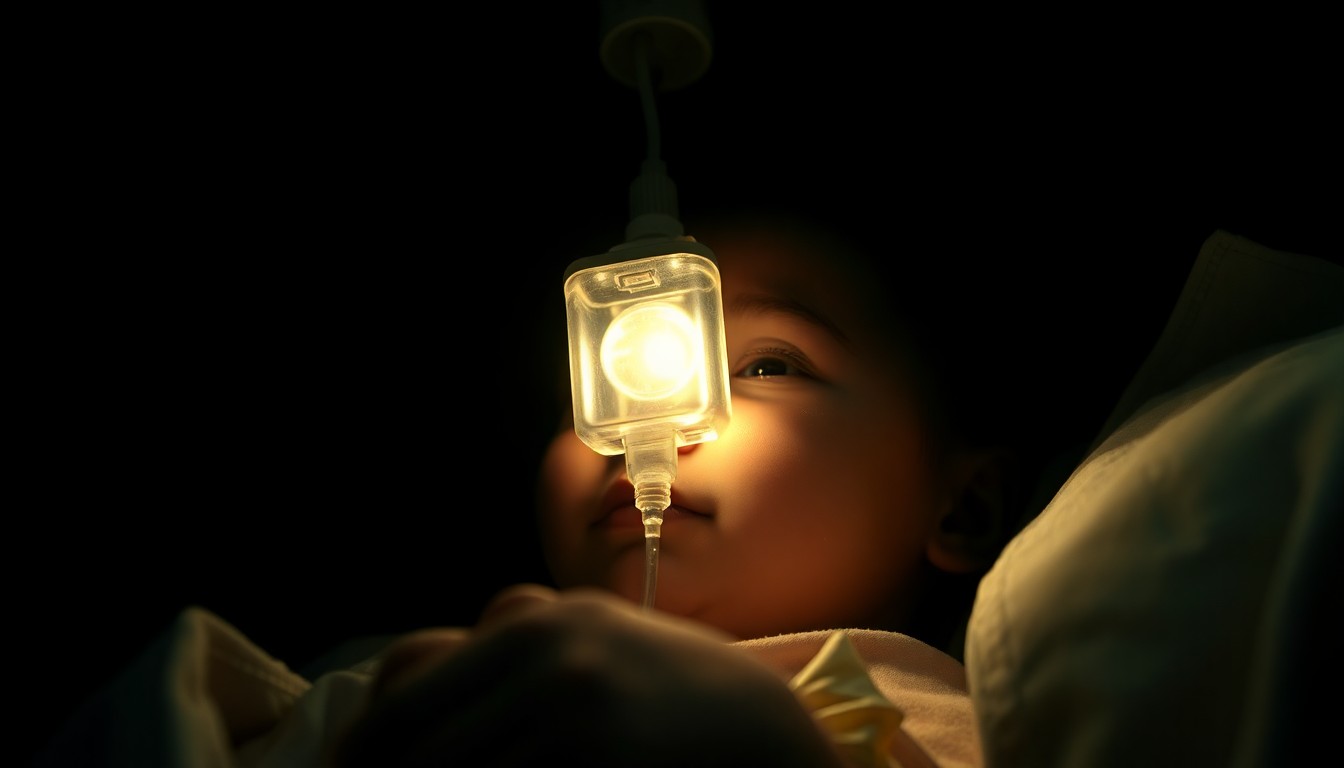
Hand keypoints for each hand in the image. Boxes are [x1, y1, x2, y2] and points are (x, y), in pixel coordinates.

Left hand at [335, 584, 844, 766]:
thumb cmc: (665, 697)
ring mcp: (567, 699)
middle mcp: (542, 647)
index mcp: (529, 621)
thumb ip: (512, 659)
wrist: (760, 730)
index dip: (362, 741)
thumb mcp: (587, 650)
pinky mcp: (591, 751)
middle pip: (412, 733)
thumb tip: (399, 688)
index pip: (404, 675)